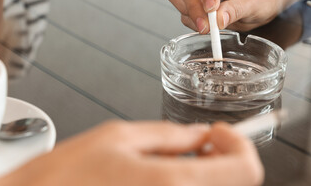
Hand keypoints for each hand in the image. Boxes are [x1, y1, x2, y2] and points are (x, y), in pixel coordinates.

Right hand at [0, 121, 263, 185]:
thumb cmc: (63, 179)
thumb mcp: (118, 138)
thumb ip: (168, 135)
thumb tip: (199, 134)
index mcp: (174, 185)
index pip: (246, 168)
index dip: (238, 142)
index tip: (218, 131)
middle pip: (236, 182)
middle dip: (222, 156)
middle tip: (200, 142)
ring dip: (206, 171)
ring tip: (174, 159)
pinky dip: (187, 183)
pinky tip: (161, 177)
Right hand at [163, 0, 305, 32]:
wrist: (257, 5)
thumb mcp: (253, 3)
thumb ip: (236, 10)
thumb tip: (219, 20)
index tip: (211, 9)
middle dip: (195, 8)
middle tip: (207, 26)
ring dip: (190, 14)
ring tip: (207, 26)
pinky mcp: (190, 0)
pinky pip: (181, 10)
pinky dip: (191, 21)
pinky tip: (206, 25)